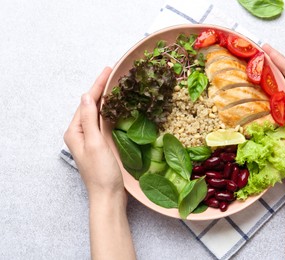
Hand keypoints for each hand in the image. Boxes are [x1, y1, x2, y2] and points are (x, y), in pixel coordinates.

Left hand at [64, 67, 125, 200]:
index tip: (109, 69)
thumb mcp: (95, 143)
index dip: (98, 85)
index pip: (87, 102)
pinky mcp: (101, 144)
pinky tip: (118, 106)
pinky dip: (111, 111)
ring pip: (98, 112)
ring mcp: (91, 138)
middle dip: (101, 89)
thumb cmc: (101, 172)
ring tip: (116, 84)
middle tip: (114, 73)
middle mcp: (80, 133)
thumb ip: (90, 119)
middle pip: (91, 105)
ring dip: (107, 98)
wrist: (108, 196)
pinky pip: (104, 121)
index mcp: (75, 131)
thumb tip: (87, 96)